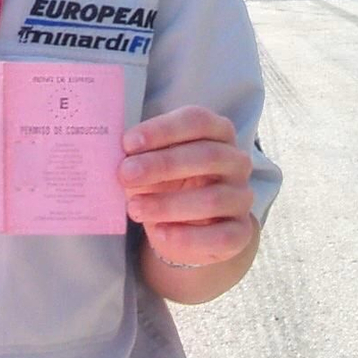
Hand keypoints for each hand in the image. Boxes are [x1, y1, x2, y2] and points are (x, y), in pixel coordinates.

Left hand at [119, 106, 254, 267]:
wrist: (183, 228)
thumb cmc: (165, 183)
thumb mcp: (151, 165)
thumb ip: (139, 156)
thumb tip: (116, 155)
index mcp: (217, 132)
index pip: (197, 121)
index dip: (163, 130)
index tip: (128, 143)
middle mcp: (236, 161)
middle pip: (207, 155)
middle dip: (162, 165)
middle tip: (126, 174)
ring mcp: (241, 197)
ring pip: (213, 198)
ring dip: (168, 204)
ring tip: (134, 208)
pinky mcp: (240, 232)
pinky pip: (221, 236)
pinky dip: (187, 236)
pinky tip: (159, 233)